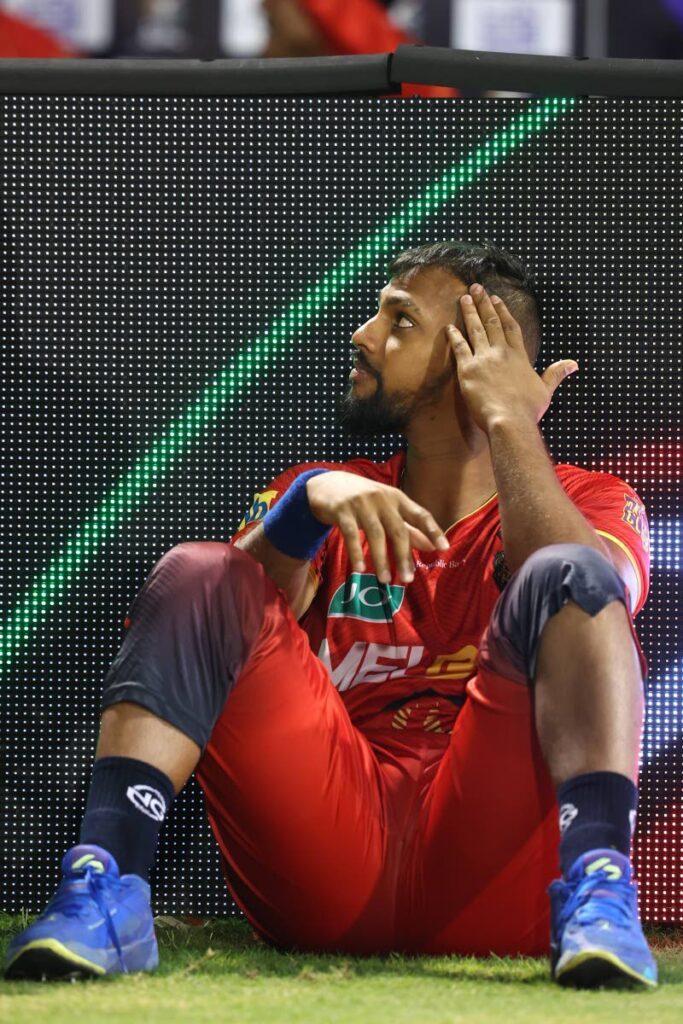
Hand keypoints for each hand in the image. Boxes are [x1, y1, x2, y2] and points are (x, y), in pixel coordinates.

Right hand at [306, 472, 449, 584]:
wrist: (326, 484)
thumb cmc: (363, 500)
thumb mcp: (387, 509)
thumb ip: (409, 527)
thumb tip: (431, 546)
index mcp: (397, 498)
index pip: (420, 514)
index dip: (433, 531)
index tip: (444, 548)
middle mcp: (382, 499)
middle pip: (398, 530)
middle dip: (403, 556)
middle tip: (408, 579)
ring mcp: (361, 503)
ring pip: (376, 534)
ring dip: (381, 559)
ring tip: (385, 579)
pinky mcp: (342, 510)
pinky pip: (350, 534)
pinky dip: (356, 553)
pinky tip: (359, 569)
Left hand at [448, 284, 578, 432]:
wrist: (509, 420)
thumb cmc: (528, 409)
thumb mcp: (546, 389)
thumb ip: (556, 373)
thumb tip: (574, 364)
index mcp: (519, 356)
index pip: (510, 327)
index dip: (503, 311)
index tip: (496, 299)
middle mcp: (501, 352)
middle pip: (491, 322)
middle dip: (484, 304)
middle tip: (476, 288)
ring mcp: (484, 359)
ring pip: (475, 330)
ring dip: (469, 312)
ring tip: (464, 298)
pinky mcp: (468, 370)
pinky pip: (460, 348)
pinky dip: (454, 336)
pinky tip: (449, 326)